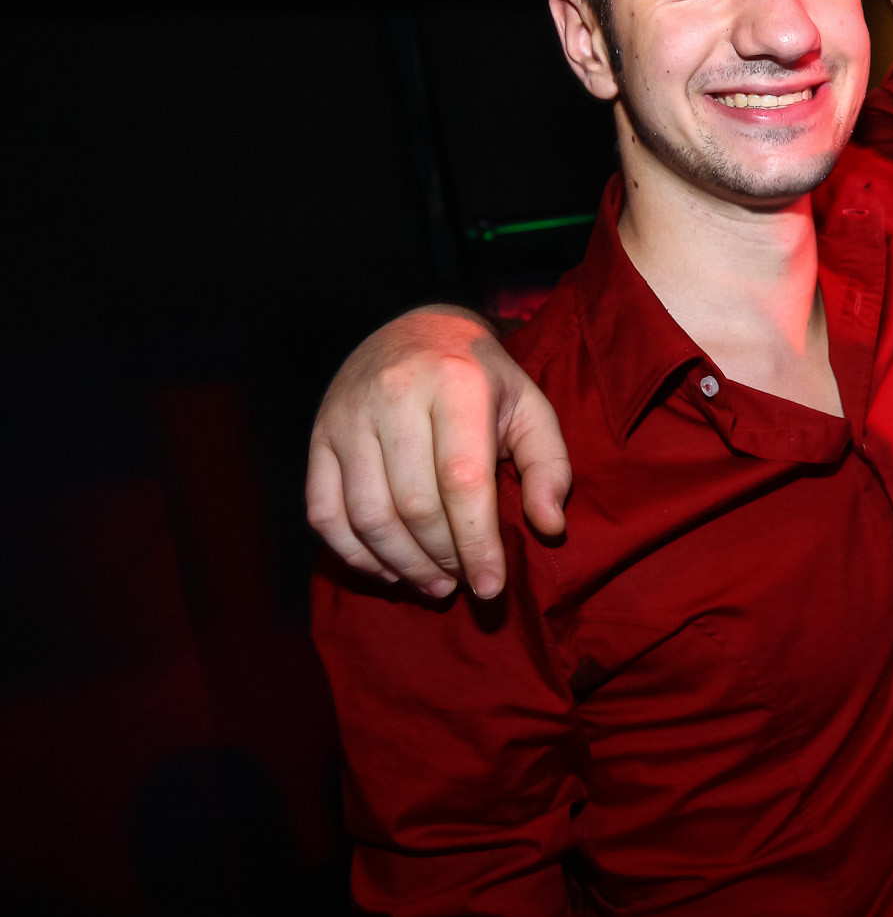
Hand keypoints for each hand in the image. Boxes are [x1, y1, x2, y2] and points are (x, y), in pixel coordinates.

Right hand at [304, 305, 570, 598]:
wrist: (417, 330)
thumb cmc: (483, 381)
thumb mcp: (531, 410)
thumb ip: (549, 467)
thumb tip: (550, 527)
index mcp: (455, 384)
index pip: (462, 482)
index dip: (477, 543)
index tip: (491, 586)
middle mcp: (394, 396)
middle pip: (413, 505)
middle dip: (442, 559)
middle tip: (463, 583)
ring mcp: (347, 416)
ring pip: (367, 516)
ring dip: (402, 564)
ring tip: (434, 584)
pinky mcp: (318, 437)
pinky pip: (324, 512)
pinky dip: (353, 554)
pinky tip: (388, 569)